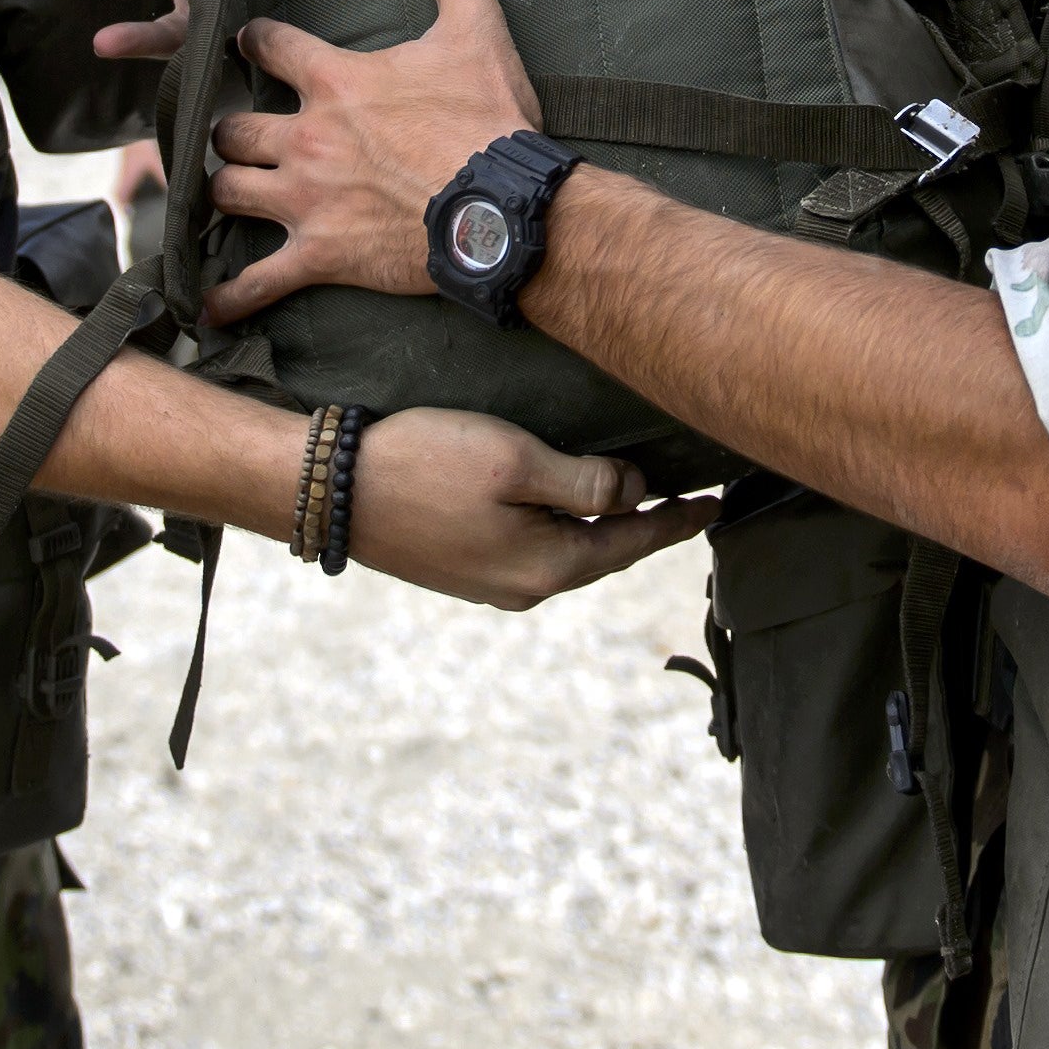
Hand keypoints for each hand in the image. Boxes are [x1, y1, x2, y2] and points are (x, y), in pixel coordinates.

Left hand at [205, 0, 540, 324]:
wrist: (504, 207)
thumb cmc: (487, 120)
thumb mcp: (476, 30)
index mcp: (335, 81)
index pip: (268, 46)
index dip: (253, 42)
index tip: (246, 43)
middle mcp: (305, 138)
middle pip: (232, 127)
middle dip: (229, 128)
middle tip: (237, 131)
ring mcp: (305, 200)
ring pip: (229, 191)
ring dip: (224, 190)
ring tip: (226, 191)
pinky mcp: (319, 255)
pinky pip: (257, 282)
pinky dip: (230, 296)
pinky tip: (206, 306)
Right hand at [350, 407, 711, 608]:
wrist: (331, 490)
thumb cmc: (423, 464)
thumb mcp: (514, 461)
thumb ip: (584, 481)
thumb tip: (634, 492)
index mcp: (548, 566)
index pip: (635, 541)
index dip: (679, 520)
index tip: (717, 503)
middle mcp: (525, 587)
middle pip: (606, 552)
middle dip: (649, 526)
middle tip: (690, 499)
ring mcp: (491, 583)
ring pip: (570, 553)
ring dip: (606, 528)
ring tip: (640, 500)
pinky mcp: (463, 569)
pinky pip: (536, 550)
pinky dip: (566, 529)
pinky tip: (570, 508)